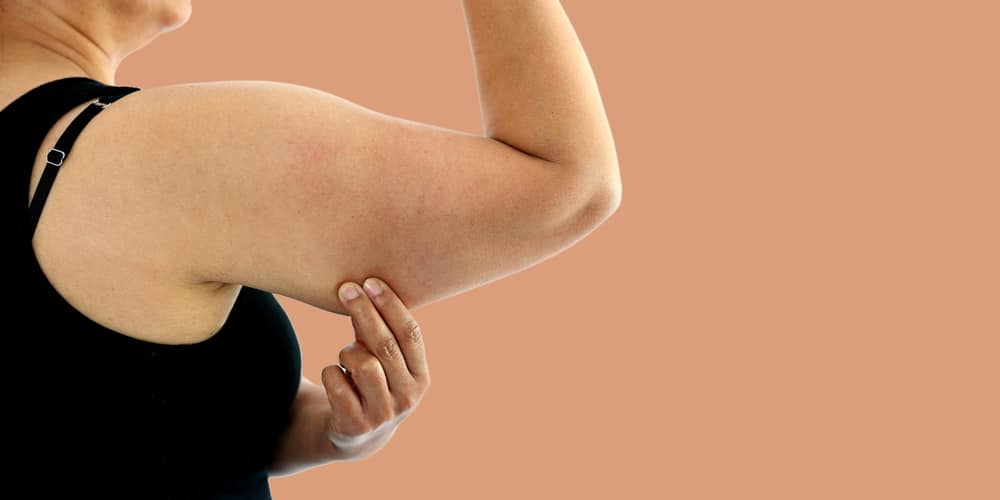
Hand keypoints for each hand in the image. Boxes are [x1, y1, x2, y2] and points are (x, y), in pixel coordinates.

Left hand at [321, 277, 430, 453]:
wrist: (358, 434)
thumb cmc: (372, 382)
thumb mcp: (381, 358)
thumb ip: (376, 329)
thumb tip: (363, 288)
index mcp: (421, 376)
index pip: (410, 333)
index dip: (391, 305)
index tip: (371, 281)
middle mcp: (408, 397)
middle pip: (385, 345)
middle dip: (364, 312)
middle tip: (346, 288)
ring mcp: (383, 414)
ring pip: (362, 363)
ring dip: (347, 352)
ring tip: (347, 358)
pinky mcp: (355, 425)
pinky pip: (336, 382)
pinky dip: (331, 372)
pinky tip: (336, 377)